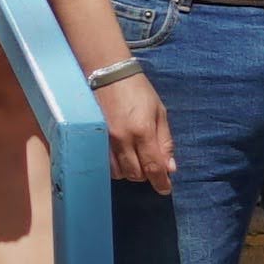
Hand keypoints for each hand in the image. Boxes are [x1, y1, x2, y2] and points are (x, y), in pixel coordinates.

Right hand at [101, 70, 174, 191]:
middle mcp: (122, 140)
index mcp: (142, 131)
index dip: (161, 182)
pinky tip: (121, 158)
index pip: (153, 167)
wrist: (107, 74)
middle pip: (135, 174)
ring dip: (130, 172)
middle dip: (146, 176)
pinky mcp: (93, 139)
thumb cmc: (138, 91)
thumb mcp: (159, 113)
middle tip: (151, 167)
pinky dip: (115, 167)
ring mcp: (105, 141)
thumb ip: (165, 141)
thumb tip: (170, 168)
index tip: (165, 189)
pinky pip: (104, 164)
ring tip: (135, 161)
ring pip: (119, 173)